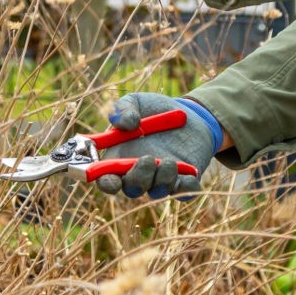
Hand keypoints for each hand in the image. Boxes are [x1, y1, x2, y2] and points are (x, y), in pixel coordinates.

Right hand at [95, 92, 222, 198]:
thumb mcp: (136, 101)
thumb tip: (124, 123)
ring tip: (170, 161)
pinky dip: (186, 188)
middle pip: (132, 189)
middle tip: (147, 159)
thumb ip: (123, 108)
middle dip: (138, 180)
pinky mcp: (185, 179)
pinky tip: (188, 175)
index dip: (106, 183)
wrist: (189, 112)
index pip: (107, 178)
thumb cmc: (155, 109)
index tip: (112, 180)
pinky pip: (185, 192)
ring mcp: (162, 178)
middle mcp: (139, 172)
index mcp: (120, 157)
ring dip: (162, 180)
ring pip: (158, 192)